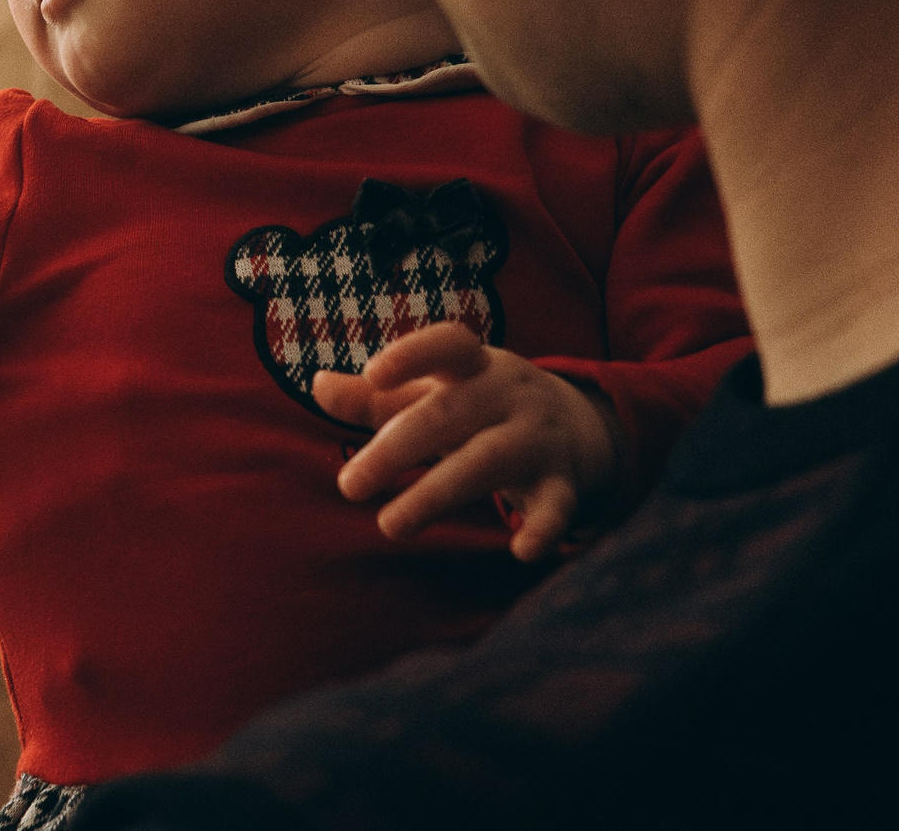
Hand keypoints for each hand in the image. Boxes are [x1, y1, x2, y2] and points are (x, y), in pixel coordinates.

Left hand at [314, 322, 621, 562]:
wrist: (581, 427)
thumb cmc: (481, 409)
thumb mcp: (435, 394)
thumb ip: (375, 397)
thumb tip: (317, 387)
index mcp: (473, 367)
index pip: (448, 345)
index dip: (412, 355)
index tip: (373, 375)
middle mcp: (507, 396)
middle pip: (448, 415)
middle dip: (395, 449)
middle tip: (348, 486)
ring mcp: (538, 438)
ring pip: (488, 461)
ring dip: (437, 493)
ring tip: (390, 526)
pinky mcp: (563, 484)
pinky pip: (557, 506)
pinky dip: (544, 528)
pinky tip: (522, 552)